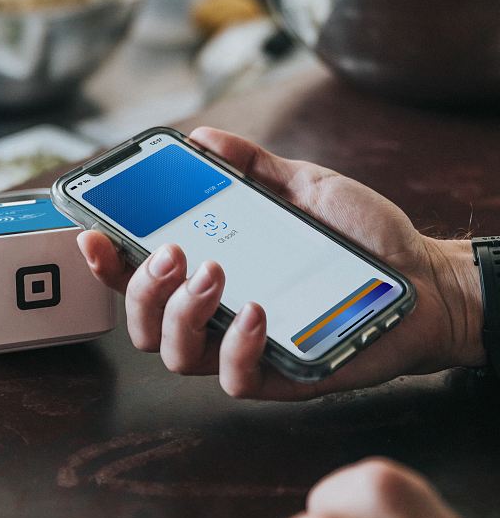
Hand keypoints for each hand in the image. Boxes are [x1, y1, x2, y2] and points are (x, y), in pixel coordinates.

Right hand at [77, 126, 484, 400]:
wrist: (426, 276)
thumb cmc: (365, 237)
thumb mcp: (304, 187)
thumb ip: (252, 165)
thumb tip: (202, 137)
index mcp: (214, 272)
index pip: (142, 275)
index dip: (107, 262)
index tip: (91, 233)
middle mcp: (219, 316)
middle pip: (144, 322)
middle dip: (141, 288)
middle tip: (174, 252)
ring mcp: (245, 350)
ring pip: (176, 356)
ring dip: (181, 313)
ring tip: (216, 272)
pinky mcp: (280, 377)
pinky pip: (235, 380)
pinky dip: (234, 346)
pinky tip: (255, 310)